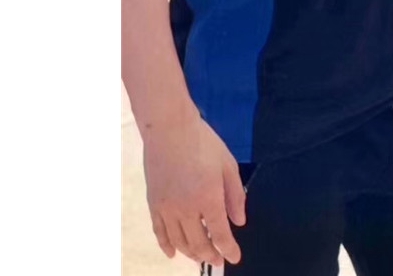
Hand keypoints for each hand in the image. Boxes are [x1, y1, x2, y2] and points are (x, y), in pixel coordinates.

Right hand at [142, 114, 246, 267]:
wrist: (170, 130)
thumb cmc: (203, 143)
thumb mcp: (227, 164)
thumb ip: (235, 195)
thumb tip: (239, 222)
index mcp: (208, 198)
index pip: (220, 234)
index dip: (228, 249)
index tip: (234, 258)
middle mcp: (186, 209)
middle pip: (198, 243)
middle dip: (210, 255)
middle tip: (218, 260)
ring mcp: (167, 209)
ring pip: (179, 242)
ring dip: (191, 253)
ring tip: (201, 256)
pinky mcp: (153, 205)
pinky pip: (159, 233)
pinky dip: (167, 246)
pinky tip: (173, 253)